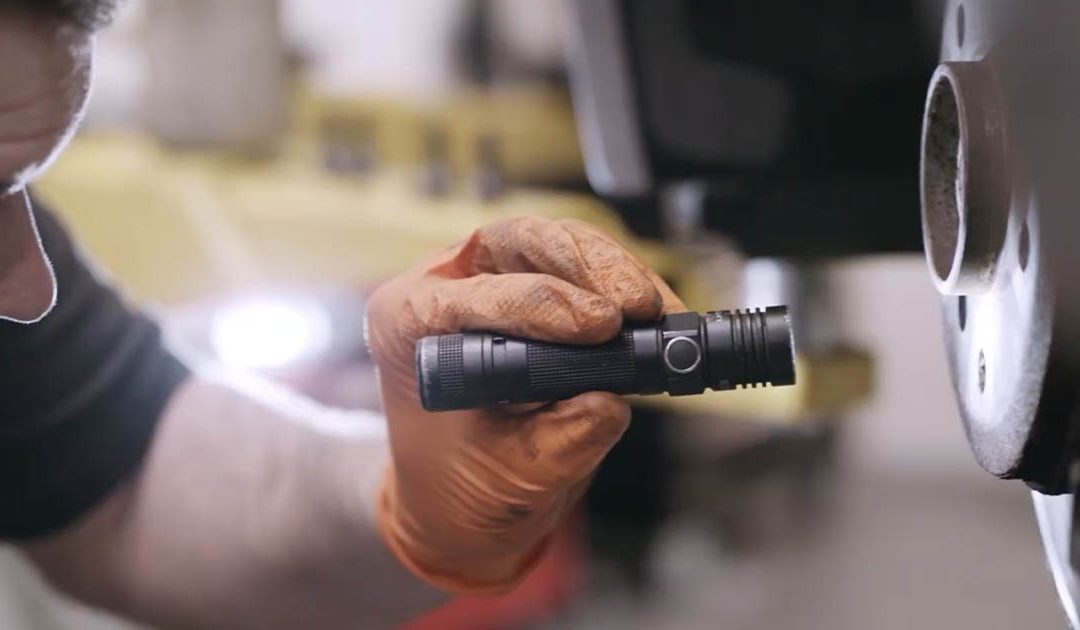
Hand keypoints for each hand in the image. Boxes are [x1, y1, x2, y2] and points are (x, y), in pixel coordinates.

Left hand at [365, 216, 683, 593]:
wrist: (465, 490)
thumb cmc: (466, 480)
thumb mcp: (513, 477)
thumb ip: (562, 442)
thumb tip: (609, 402)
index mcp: (409, 325)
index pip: (472, 296)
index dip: (541, 304)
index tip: (597, 327)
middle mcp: (444, 285)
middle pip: (519, 243)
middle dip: (587, 266)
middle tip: (636, 306)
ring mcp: (489, 276)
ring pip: (558, 243)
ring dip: (613, 270)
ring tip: (657, 311)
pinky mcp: (533, 281)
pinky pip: (583, 266)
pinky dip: (625, 286)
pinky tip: (659, 313)